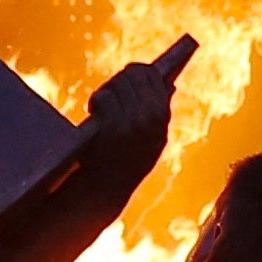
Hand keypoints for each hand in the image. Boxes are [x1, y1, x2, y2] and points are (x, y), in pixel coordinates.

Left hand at [80, 37, 192, 175]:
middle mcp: (151, 118)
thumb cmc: (127, 162)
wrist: (107, 188)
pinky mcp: (112, 127)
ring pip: (117, 84)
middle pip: (134, 76)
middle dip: (119, 79)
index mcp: (162, 118)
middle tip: (110, 91)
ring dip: (106, 90)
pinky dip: (96, 101)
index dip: (138, 72)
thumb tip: (168, 84)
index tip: (128, 75)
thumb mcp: (152, 140)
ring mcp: (133, 122)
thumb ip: (158, 113)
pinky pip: (103, 97)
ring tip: (101, 104)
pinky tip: (94, 111)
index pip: (153, 78)